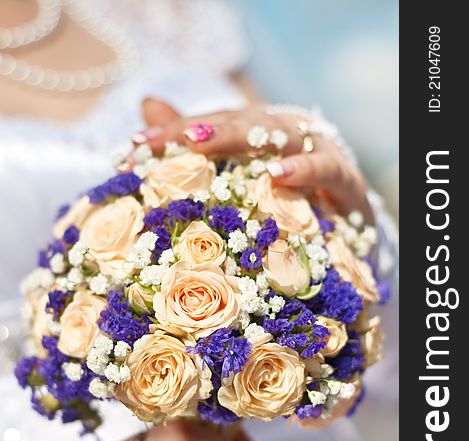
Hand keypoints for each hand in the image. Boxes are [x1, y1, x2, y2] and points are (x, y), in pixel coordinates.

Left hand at [131, 99, 371, 223]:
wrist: (347, 214)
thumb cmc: (288, 195)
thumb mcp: (244, 177)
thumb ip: (198, 144)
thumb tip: (148, 104)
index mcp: (253, 133)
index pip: (208, 126)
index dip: (170, 136)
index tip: (131, 149)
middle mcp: (278, 133)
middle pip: (237, 123)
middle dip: (197, 129)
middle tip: (160, 141)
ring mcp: (311, 149)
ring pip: (275, 133)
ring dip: (239, 136)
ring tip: (201, 142)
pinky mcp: (341, 174)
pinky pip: (322, 168)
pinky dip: (302, 170)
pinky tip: (277, 175)